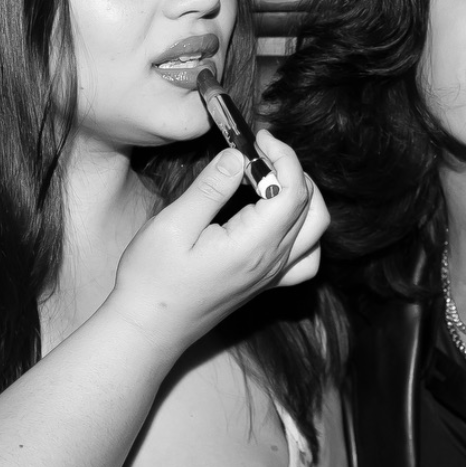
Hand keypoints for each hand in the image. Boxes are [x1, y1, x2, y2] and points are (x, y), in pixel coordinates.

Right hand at [111, 131, 327, 346]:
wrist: (149, 328)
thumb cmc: (153, 279)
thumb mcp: (173, 225)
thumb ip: (211, 188)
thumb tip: (238, 156)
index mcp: (253, 246)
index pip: (293, 191)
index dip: (284, 157)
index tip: (259, 137)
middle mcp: (272, 262)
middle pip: (309, 205)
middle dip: (290, 168)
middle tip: (257, 151)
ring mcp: (272, 275)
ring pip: (315, 229)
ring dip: (303, 196)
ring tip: (271, 178)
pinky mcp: (265, 283)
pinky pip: (306, 257)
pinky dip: (305, 230)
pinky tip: (279, 219)